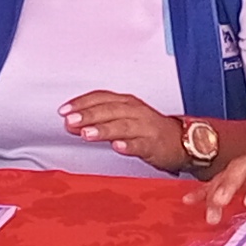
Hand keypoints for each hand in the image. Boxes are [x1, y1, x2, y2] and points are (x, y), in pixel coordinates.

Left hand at [62, 91, 188, 172]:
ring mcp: (145, 128)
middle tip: (70, 121)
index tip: (64, 110)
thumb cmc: (148, 129)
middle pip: (109, 110)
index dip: (82, 103)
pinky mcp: (154, 145)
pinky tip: (118, 147)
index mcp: (126, 103)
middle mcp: (135, 112)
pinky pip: (141, 144)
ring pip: (123, 126)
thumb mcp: (122, 120)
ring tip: (87, 133)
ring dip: (104, 129)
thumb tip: (71, 123)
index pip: (101, 97)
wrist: (181, 142)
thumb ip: (97, 121)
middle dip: (88, 115)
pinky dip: (129, 145)